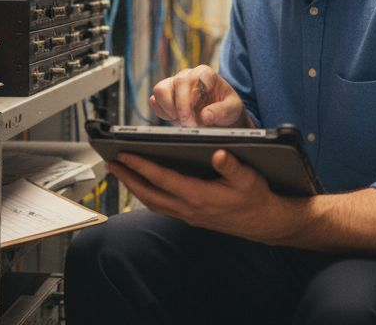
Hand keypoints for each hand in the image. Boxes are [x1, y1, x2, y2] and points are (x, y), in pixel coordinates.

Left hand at [108, 150, 298, 243]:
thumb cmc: (256, 197)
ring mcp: (188, 215)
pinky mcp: (191, 216)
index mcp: (199, 196)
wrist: (264, 221)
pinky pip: (161, 206)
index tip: (125, 154)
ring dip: (134, 187)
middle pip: (149, 194)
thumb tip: (219, 154)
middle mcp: (189, 208)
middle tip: (111, 163)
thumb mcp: (248, 178)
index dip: (141, 166)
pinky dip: (148, 195)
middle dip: (128, 178)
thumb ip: (232, 166)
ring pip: (152, 202)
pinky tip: (144, 185)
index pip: (162, 179)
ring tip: (121, 172)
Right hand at [148, 64, 247, 127]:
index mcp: (204, 74)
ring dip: (168, 109)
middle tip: (189, 125)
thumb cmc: (228, 108)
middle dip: (179, 109)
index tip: (193, 120)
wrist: (221, 115)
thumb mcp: (233, 109)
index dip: (187, 102)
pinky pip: (154, 101)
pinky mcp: (166, 96)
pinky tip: (175, 119)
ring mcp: (174, 84)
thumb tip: (204, 116)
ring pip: (159, 90)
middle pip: (173, 86)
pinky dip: (161, 112)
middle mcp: (187, 76)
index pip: (188, 81)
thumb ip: (221, 111)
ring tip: (181, 121)